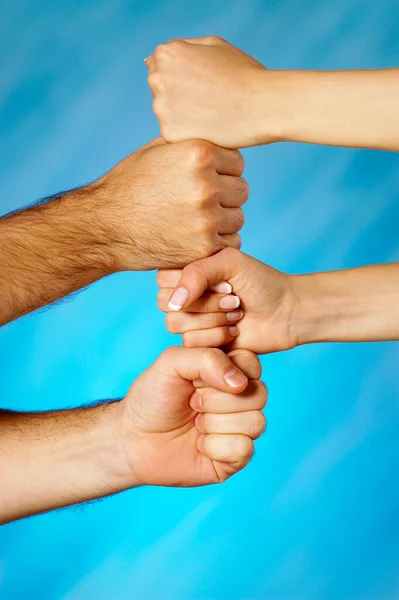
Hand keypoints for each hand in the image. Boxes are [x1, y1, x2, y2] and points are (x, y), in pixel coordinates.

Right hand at [95, 137, 246, 269]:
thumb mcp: (156, 151)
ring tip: (195, 220)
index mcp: (198, 153)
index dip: (222, 172)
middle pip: (241, 190)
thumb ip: (191, 143)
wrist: (104, 227)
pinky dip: (218, 242)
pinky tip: (195, 237)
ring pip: (237, 217)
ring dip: (222, 220)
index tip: (204, 181)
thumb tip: (219, 136)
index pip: (238, 162)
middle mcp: (206, 184)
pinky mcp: (204, 246)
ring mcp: (207, 218)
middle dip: (224, 195)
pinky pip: (231, 241)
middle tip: (200, 203)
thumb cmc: (128, 186)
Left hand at [118, 346, 266, 486]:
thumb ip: (206, 357)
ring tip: (195, 423)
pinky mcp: (236, 457)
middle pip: (259, 393)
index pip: (251, 363)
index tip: (195, 377)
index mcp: (228, 371)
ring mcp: (240, 428)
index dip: (224, 371)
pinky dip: (215, 447)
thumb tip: (239, 382)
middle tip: (192, 402)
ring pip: (255, 422)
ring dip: (215, 423)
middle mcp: (239, 398)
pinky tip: (199, 445)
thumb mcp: (171, 363)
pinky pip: (244, 448)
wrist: (132, 438)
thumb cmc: (152, 397)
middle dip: (216, 399)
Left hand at [146, 37, 271, 148]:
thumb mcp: (214, 45)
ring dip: (184, 116)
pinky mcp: (169, 133)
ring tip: (212, 114)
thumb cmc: (244, 74)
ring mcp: (161, 107)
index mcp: (167, 54)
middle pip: (161, 90)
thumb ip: (183, 49)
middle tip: (210, 100)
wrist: (262, 105)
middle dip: (180, 95)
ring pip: (167, 114)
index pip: (162, 66)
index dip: (187, 76)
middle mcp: (158, 78)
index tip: (206, 83)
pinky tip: (210, 129)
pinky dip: (190, 134)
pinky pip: (176, 135)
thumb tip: (149, 59)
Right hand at [157, 248, 296, 353]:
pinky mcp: (201, 342)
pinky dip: (216, 336)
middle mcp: (185, 295)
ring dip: (212, 319)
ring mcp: (192, 319)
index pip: (163, 277)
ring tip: (236, 313)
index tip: (224, 279)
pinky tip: (235, 330)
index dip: (192, 281)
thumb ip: (196, 273)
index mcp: (188, 270)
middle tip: (233, 297)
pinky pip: (190, 342)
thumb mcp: (229, 262)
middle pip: (166, 302)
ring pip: (175, 323)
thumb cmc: (261, 282)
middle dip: (205, 302)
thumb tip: (174, 302)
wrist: (286, 312)